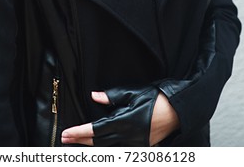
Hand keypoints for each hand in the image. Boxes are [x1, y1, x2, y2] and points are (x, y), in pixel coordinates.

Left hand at [61, 87, 178, 145]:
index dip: (79, 132)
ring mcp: (134, 145)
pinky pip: (118, 150)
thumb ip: (112, 97)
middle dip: (80, 141)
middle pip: (98, 143)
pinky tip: (99, 146)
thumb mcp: (133, 93)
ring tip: (78, 143)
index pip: (96, 130)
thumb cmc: (156, 99)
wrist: (177, 112)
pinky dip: (106, 148)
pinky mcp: (140, 148)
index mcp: (124, 122)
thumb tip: (95, 97)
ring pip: (107, 149)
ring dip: (91, 146)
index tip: (67, 133)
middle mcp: (128, 137)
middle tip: (66, 139)